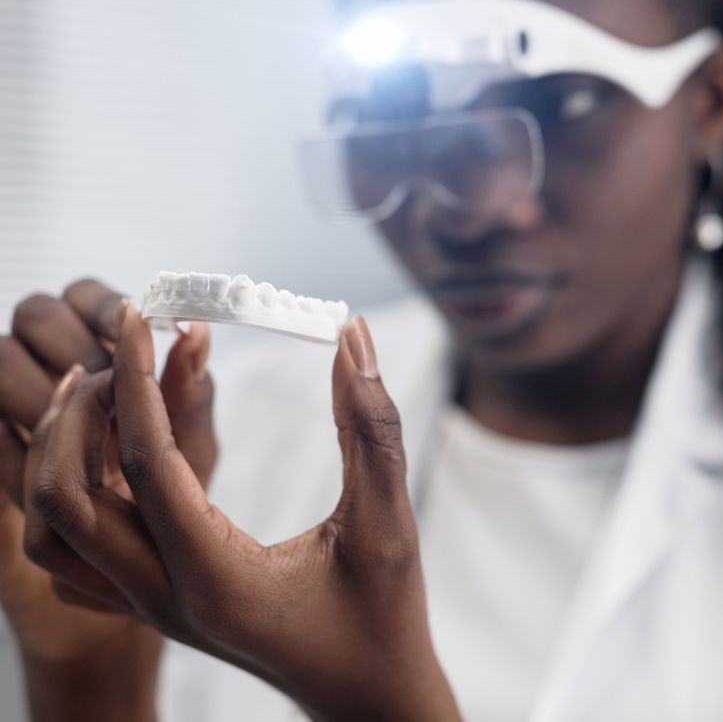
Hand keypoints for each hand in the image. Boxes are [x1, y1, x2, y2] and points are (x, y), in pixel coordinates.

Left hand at [22, 303, 461, 721]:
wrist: (368, 695)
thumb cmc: (383, 618)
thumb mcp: (389, 521)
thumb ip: (372, 425)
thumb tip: (355, 338)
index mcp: (216, 576)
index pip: (146, 462)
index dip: (140, 378)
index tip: (137, 316)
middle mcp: (164, 597)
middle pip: (66, 496)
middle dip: (83, 410)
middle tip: (126, 354)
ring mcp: (150, 606)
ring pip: (55, 527)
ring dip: (62, 450)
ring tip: (103, 387)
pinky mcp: (155, 603)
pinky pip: (77, 548)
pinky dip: (73, 487)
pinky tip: (113, 448)